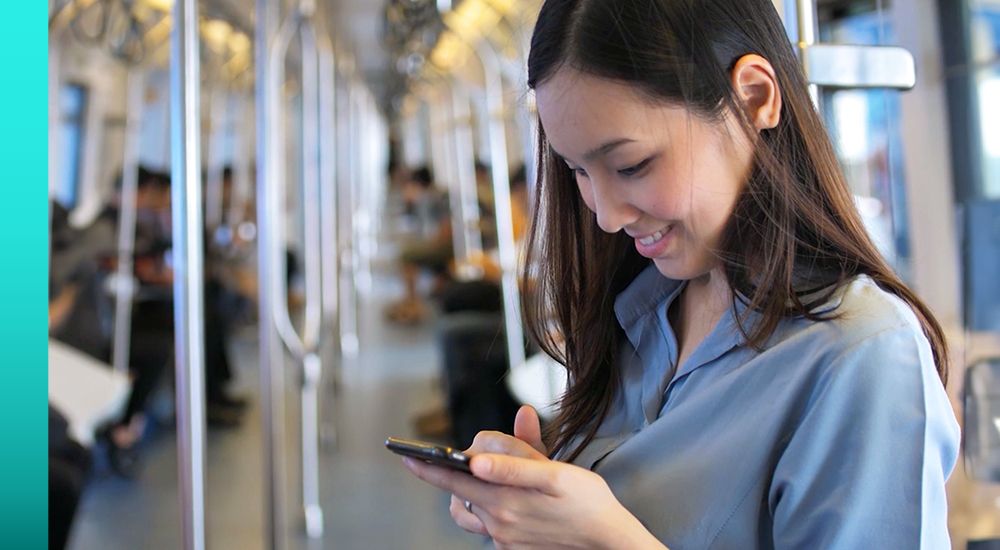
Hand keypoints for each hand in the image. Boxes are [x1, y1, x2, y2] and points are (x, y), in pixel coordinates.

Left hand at [402, 406, 663, 548]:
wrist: (610, 543)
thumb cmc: (587, 502)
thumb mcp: (554, 475)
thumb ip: (514, 463)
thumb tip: (477, 456)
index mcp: (505, 500)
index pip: (453, 479)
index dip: (427, 466)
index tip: (406, 455)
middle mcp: (499, 523)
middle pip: (459, 492)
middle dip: (451, 472)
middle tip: (453, 456)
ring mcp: (504, 538)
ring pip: (470, 509)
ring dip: (468, 490)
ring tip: (484, 475)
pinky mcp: (512, 547)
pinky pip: (487, 523)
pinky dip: (489, 504)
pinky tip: (507, 494)